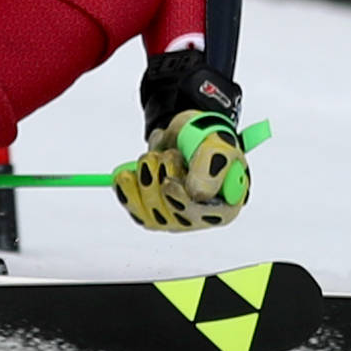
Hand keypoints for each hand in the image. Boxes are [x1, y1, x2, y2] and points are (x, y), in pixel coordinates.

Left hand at [113, 50, 247, 231]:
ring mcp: (175, 217)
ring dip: (146, 179)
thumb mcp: (218, 144)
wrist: (187, 133)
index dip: (182, 202)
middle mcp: (199, 218)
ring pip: (151, 212)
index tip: (168, 183)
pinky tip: (126, 175)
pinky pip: (135, 210)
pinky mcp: (154, 212)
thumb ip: (213, 166)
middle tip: (168, 154)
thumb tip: (197, 194)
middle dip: (162, 180)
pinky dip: (127, 192)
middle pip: (171, 215)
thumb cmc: (209, 139)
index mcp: (224, 206)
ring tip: (154, 156)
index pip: (202, 216)